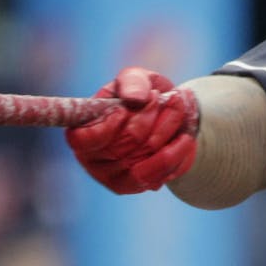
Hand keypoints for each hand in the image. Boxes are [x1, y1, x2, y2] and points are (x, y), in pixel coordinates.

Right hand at [64, 67, 199, 193]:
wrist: (168, 117)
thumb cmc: (141, 96)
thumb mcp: (136, 79)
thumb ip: (132, 81)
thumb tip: (135, 98)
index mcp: (82, 132)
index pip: (81, 141)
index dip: (104, 128)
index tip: (123, 109)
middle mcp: (94, 160)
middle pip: (124, 144)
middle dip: (148, 115)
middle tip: (162, 97)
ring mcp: (116, 178)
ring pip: (147, 156)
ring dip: (167, 128)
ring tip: (177, 107)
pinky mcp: (139, 186)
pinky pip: (162, 172)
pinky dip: (177, 151)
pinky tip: (184, 137)